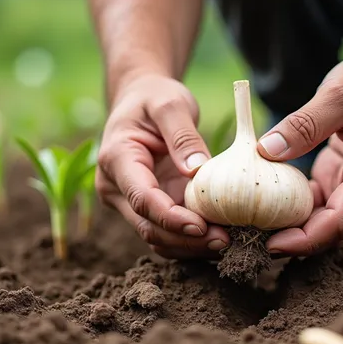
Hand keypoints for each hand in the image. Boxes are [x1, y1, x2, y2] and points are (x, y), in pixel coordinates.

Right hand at [96, 74, 229, 258]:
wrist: (140, 100)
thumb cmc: (154, 97)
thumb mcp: (170, 103)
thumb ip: (182, 134)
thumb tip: (196, 170)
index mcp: (116, 159)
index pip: (142, 199)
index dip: (171, 218)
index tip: (202, 226)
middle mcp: (116, 187)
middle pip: (148, 226)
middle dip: (186, 239)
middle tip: (225, 240)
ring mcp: (129, 201)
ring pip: (156, 237)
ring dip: (189, 246)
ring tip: (227, 242)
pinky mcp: (148, 208)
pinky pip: (166, 233)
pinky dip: (190, 241)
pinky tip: (218, 238)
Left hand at [257, 47, 342, 254]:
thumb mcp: (339, 93)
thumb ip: (304, 124)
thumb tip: (266, 151)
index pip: (340, 223)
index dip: (304, 240)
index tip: (269, 244)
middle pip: (331, 231)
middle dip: (291, 239)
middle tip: (247, 235)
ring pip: (324, 222)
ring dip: (290, 225)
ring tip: (250, 222)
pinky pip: (319, 205)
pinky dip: (294, 207)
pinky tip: (265, 202)